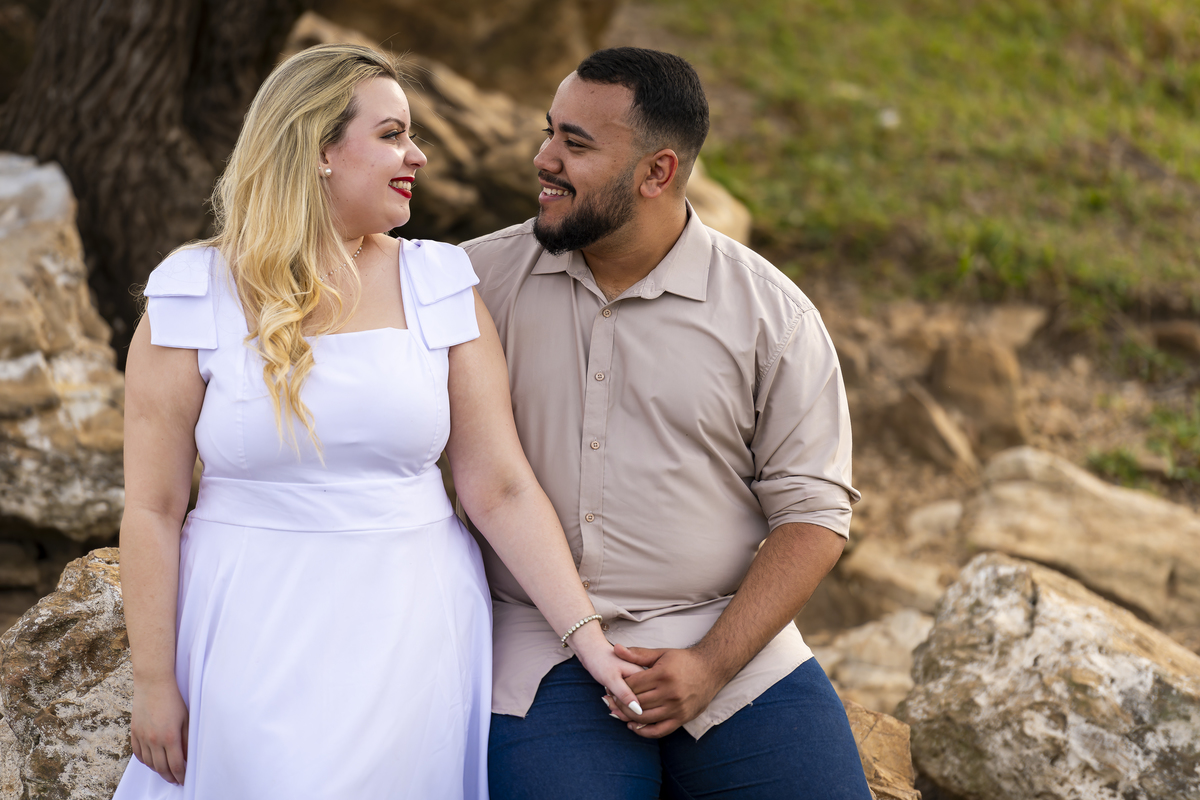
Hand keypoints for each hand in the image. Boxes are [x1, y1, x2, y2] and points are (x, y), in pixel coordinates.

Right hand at [130, 675, 188, 784]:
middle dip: (169, 776)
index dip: (181, 775)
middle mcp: (154, 740)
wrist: (153, 683)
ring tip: (165, 772)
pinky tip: (152, 762)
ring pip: (149, 763)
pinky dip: (145, 761)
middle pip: (161, 767)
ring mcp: (142, 737)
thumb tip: (188, 756)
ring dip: (158, 770)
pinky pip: (138, 754)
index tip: (184, 779)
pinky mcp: (134, 732)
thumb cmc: (173, 699)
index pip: (176, 765)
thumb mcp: (186, 718)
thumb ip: (187, 739)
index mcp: (170, 737)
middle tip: (175, 780)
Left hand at [568, 624, 645, 716]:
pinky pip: (632, 704)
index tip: (609, 696)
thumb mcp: (611, 678)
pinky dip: (620, 706)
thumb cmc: (602, 661)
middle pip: (640, 706)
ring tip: (607, 699)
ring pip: (636, 707)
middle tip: (606, 699)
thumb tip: (638, 710)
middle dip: (622, 708)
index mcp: (645, 676)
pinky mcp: (636, 688)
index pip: (641, 702)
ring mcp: (642, 685)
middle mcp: (647, 681)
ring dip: (620, 709)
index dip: (624, 705)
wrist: (594, 652)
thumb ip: (624, 693)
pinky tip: (611, 701)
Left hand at [606, 644, 725, 737]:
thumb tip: (616, 648)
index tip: (610, 688)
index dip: (618, 688)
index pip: (632, 686)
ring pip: (645, 718)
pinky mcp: (682, 718)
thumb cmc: (683, 660)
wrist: (711, 669)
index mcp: (662, 675)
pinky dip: (644, 731)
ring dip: (628, 717)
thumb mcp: (661, 654)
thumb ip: (637, 654)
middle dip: (620, 703)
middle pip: (636, 703)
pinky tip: (633, 726)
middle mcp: (670, 693)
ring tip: (618, 713)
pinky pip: (659, 731)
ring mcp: (676, 707)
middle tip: (609, 702)